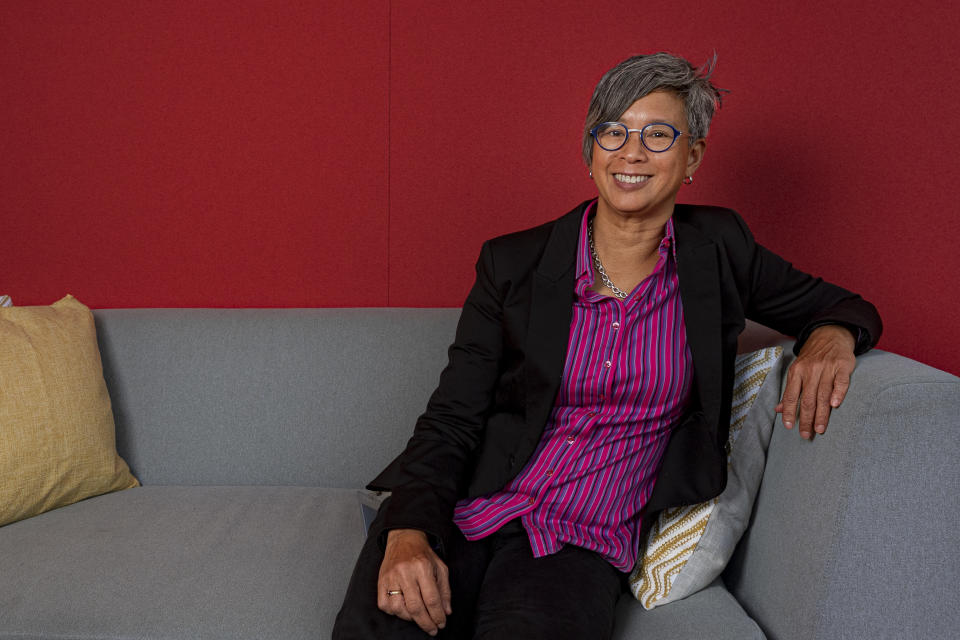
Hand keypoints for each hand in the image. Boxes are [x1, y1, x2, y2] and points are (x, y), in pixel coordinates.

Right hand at [377, 528, 451, 635]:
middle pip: (415, 607)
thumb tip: (446, 611)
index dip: (437, 615)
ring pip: (398, 608)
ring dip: (410, 618)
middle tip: (432, 629)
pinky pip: (384, 605)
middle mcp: (406, 572)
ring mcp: (391, 577)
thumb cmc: (423, 554)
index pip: (431, 599)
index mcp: (423, 567)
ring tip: (418, 616)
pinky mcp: (381, 581)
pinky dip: (394, 612)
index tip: (441, 623)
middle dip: (426, 622)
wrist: (404, 538)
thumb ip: (445, 590)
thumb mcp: (440, 568)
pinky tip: (403, 609)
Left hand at [776, 324, 856, 438]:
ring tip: (820, 429)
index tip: (789, 427)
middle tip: (806, 434)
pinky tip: (835, 405)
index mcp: (796, 372)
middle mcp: (810, 370)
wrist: (830, 335)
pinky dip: (838, 393)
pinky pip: (841, 381)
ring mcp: (827, 368)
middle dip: (805, 419)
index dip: (789, 412)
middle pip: (806, 399)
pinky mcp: (842, 366)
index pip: (790, 396)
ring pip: (822, 394)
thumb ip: (790, 391)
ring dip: (821, 414)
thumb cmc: (812, 358)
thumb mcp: (797, 370)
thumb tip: (778, 410)